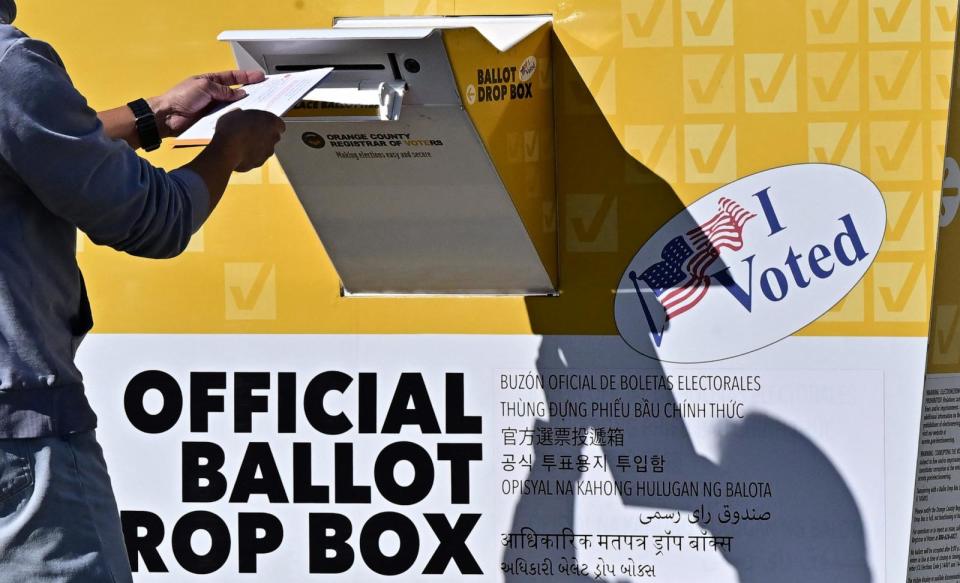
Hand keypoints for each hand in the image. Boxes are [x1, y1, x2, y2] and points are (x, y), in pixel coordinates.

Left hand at [148, 70, 265, 137]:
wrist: (168, 116)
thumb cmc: (180, 97)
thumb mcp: (204, 86)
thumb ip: (224, 90)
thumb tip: (240, 93)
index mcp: (210, 81)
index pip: (233, 77)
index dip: (247, 76)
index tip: (260, 76)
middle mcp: (214, 94)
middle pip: (236, 92)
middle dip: (250, 91)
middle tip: (265, 91)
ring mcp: (214, 108)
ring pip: (234, 106)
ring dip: (245, 106)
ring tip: (259, 105)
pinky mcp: (213, 121)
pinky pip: (228, 118)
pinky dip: (236, 118)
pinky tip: (245, 118)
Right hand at [210, 109, 285, 171]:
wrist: (227, 150)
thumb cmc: (232, 127)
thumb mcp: (234, 113)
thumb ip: (242, 115)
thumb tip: (239, 114)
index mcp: (272, 121)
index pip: (279, 124)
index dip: (270, 125)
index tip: (261, 124)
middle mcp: (274, 138)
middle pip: (273, 137)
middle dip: (265, 136)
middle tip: (250, 133)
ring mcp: (268, 152)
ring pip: (265, 149)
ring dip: (257, 147)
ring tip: (241, 144)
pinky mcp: (259, 163)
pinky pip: (256, 159)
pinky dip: (249, 157)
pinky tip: (238, 153)